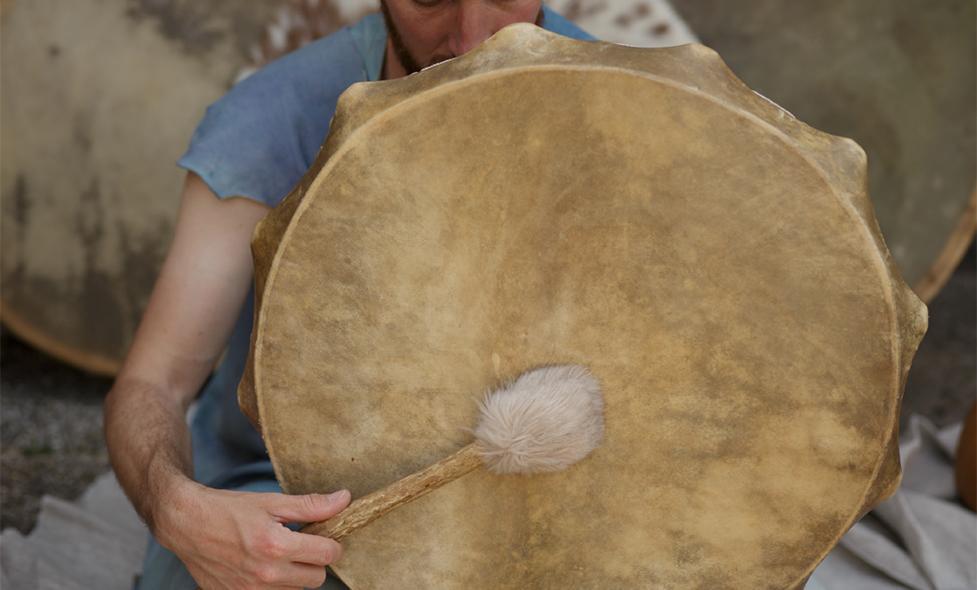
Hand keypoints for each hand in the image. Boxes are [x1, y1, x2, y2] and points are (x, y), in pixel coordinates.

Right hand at [154, 479, 350, 588]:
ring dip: (295, 574)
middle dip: (314, 560)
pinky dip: (275, 585)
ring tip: (278, 554)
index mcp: (276, 546)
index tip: (322, 535)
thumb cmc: (229, 510)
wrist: (187, 525)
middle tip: (300, 543)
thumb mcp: (272, 502)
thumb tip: (344, 500)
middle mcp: (266, 574)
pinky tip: (263, 567)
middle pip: (316, 578)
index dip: (331, 542)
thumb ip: (311, 505)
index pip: (327, 554)